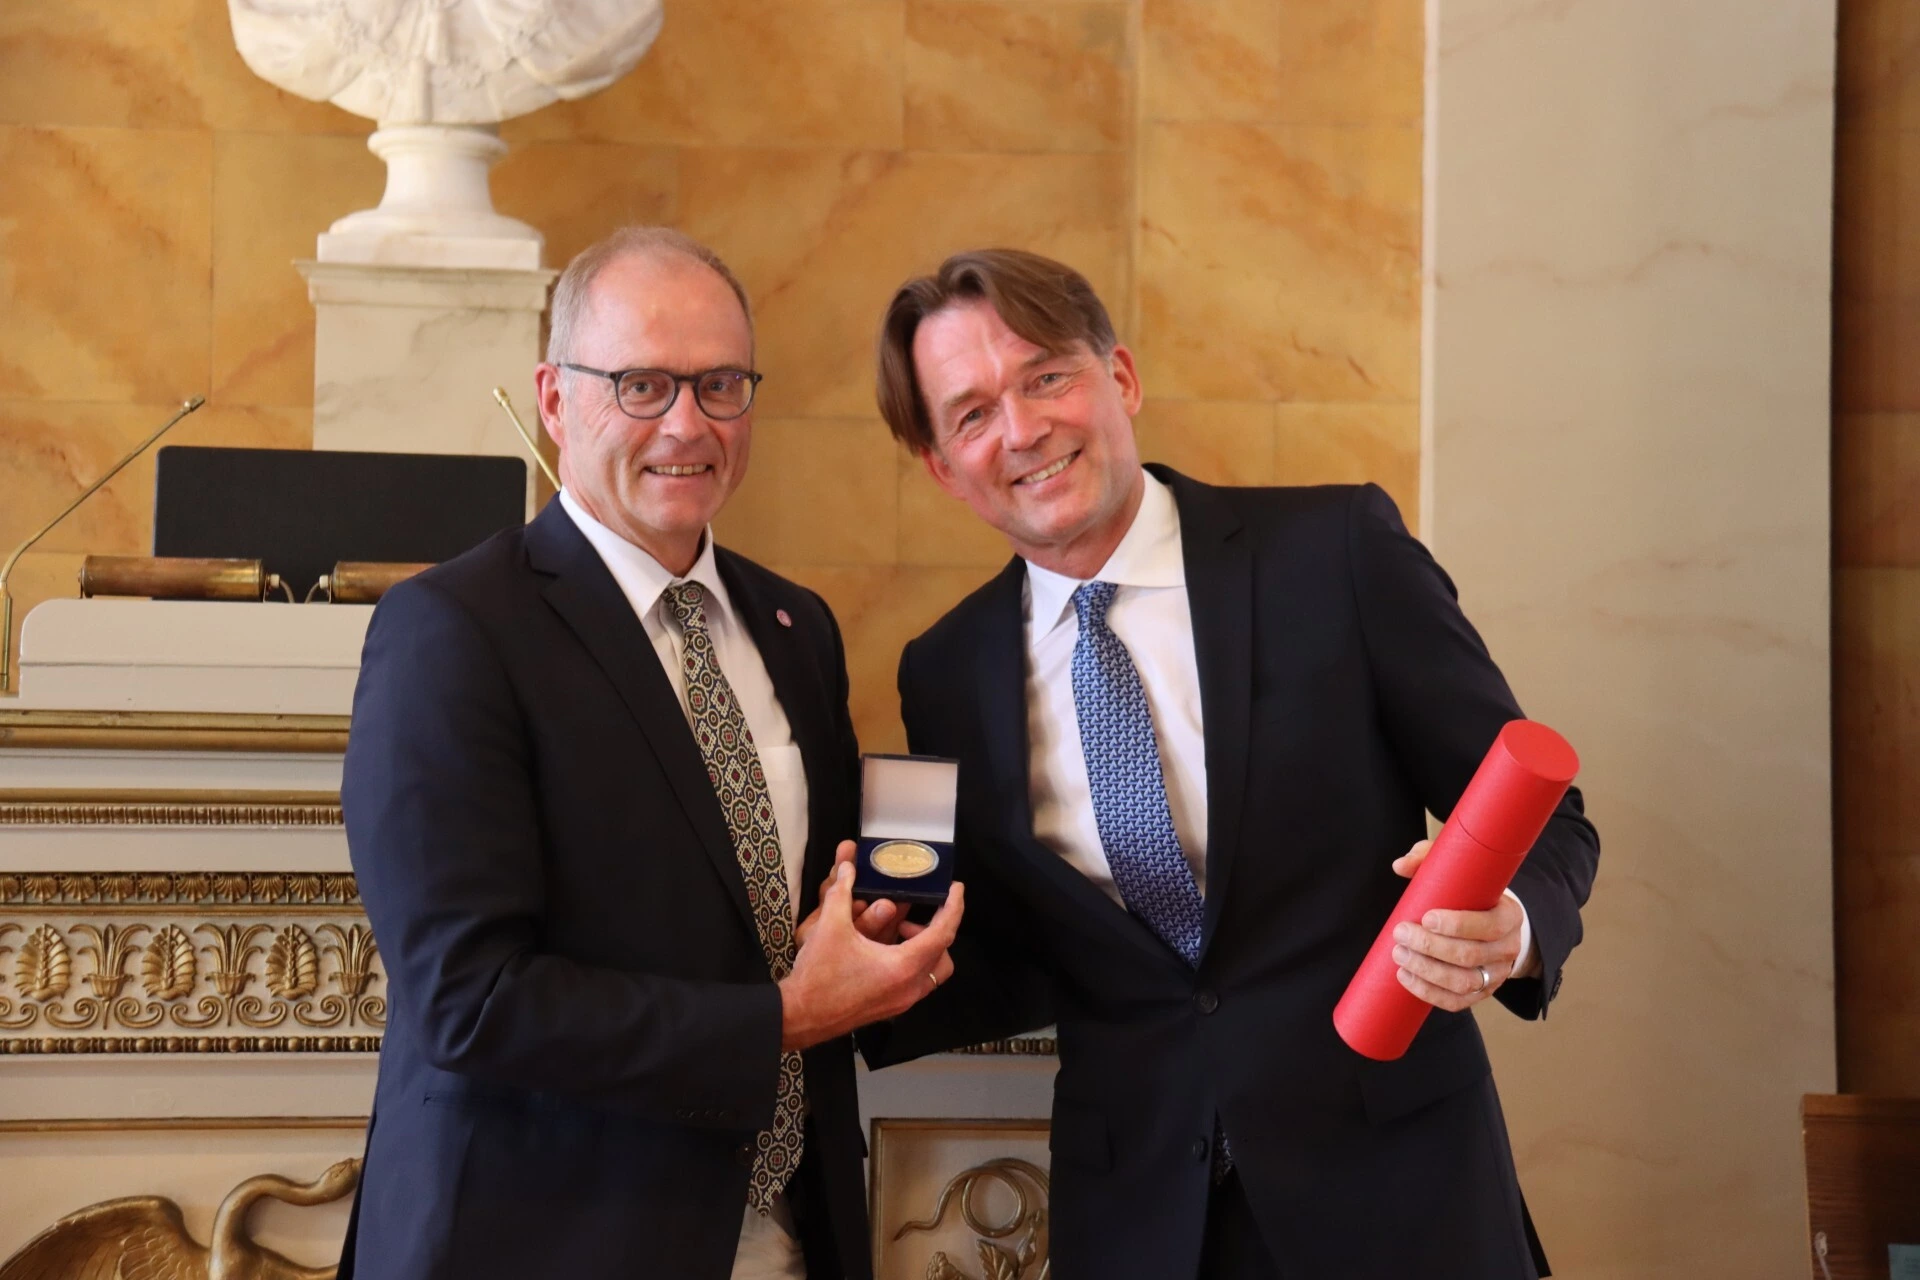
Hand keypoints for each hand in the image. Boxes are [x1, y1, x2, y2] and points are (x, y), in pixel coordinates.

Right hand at [778, 861, 963, 1050]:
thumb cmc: (818, 976)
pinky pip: (916, 984)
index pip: (943, 933)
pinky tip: (886, 950)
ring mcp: (901, 1003)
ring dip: (925, 949)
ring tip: (899, 932)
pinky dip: (912, 963)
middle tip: (916, 914)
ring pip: (932, 973)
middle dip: (935, 929)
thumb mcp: (830, 927)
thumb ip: (841, 892)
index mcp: (903, 967)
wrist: (800, 1016)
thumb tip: (848, 869)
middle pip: (943, 955)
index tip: (955, 889)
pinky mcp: (890, 1009)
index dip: (953, 907)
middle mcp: (908, 989)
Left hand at [1388, 839, 1526, 1011]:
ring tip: (1399, 955)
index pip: (1488, 926)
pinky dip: (1428, 993)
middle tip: (1401, 933)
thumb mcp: (1459, 872)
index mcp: (1509, 916)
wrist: (1495, 925)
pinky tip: (1405, 977)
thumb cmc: (1472, 895)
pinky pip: (1457, 1002)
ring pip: (1463, 982)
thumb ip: (1429, 860)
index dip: (1456, 925)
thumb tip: (1399, 866)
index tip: (1425, 918)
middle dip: (1430, 947)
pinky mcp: (1481, 992)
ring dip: (1426, 971)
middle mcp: (1508, 948)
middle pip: (1470, 955)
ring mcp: (1496, 974)